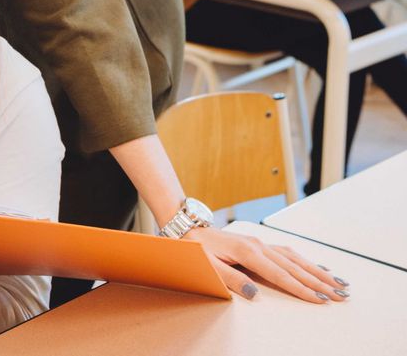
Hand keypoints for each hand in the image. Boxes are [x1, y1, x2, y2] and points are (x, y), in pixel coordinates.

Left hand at [186, 227, 349, 302]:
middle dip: (319, 282)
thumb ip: (230, 279)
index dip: (301, 289)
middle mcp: (258, 245)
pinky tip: (318, 267)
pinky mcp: (259, 244)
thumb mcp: (207, 266)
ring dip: (318, 271)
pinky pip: (288, 253)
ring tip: (339, 283)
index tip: (320, 300)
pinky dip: (305, 261)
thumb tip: (254, 294)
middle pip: (294, 267)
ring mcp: (260, 243)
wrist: (187, 229)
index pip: (280, 275)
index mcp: (247, 252)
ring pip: (295, 259)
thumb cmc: (195, 249)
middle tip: (342, 295)